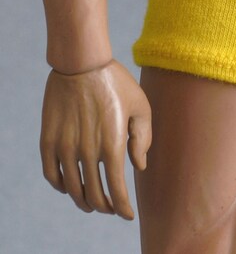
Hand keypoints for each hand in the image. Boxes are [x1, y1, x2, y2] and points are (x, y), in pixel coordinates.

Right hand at [39, 58, 151, 219]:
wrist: (82, 63)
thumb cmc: (116, 82)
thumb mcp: (141, 105)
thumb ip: (143, 138)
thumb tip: (140, 166)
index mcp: (113, 144)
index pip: (117, 190)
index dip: (122, 208)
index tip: (127, 215)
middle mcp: (88, 150)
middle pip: (94, 194)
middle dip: (104, 207)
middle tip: (111, 208)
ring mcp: (65, 146)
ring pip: (72, 189)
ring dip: (82, 201)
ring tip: (91, 203)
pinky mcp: (48, 140)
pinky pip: (51, 173)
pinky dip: (60, 186)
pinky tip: (69, 186)